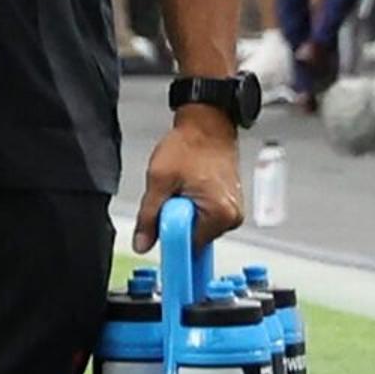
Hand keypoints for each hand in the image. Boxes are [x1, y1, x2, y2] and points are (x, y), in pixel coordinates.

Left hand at [140, 111, 244, 246]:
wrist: (206, 127)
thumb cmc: (189, 146)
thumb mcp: (159, 181)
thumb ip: (149, 216)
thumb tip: (143, 244)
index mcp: (220, 214)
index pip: (188, 246)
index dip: (168, 236)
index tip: (159, 226)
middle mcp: (231, 217)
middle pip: (192, 238)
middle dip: (175, 220)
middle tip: (171, 194)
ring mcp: (231, 212)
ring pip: (195, 227)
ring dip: (182, 213)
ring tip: (181, 187)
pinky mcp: (228, 206)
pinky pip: (202, 217)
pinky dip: (191, 207)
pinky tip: (188, 188)